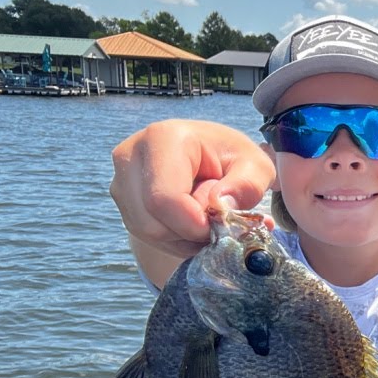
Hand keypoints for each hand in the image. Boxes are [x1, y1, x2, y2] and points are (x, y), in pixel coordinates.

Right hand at [110, 119, 273, 258]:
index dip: (194, 224)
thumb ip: (247, 185)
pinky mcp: (122, 200)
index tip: (220, 226)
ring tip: (207, 218)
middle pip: (152, 222)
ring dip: (184, 239)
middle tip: (218, 222)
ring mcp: (121, 180)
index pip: (164, 198)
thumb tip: (221, 204)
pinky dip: (175, 239)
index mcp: (163, 138)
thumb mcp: (256, 167)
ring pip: (148, 233)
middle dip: (191, 233)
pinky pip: (145, 236)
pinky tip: (192, 223)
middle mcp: (131, 156)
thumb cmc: (234, 159)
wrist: (210, 157)